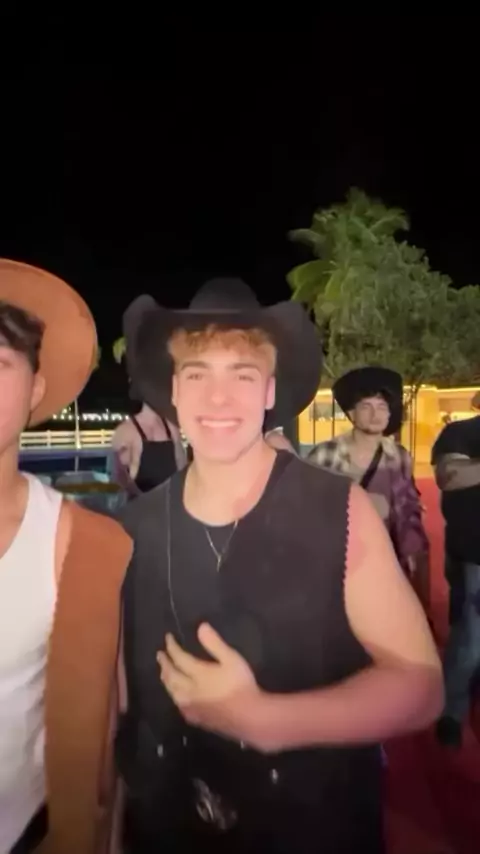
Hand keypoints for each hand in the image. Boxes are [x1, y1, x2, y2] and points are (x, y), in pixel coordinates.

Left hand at [157, 624, 262, 745]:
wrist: (249, 717)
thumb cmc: (241, 685)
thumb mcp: (231, 659)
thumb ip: (214, 643)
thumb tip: (200, 627)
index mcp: (198, 673)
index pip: (179, 658)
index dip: (172, 647)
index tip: (168, 638)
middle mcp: (190, 690)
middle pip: (172, 676)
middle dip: (165, 664)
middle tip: (160, 655)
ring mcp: (192, 706)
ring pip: (172, 692)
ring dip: (166, 680)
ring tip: (164, 673)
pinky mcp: (197, 719)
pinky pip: (179, 706)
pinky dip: (174, 697)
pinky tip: (177, 698)